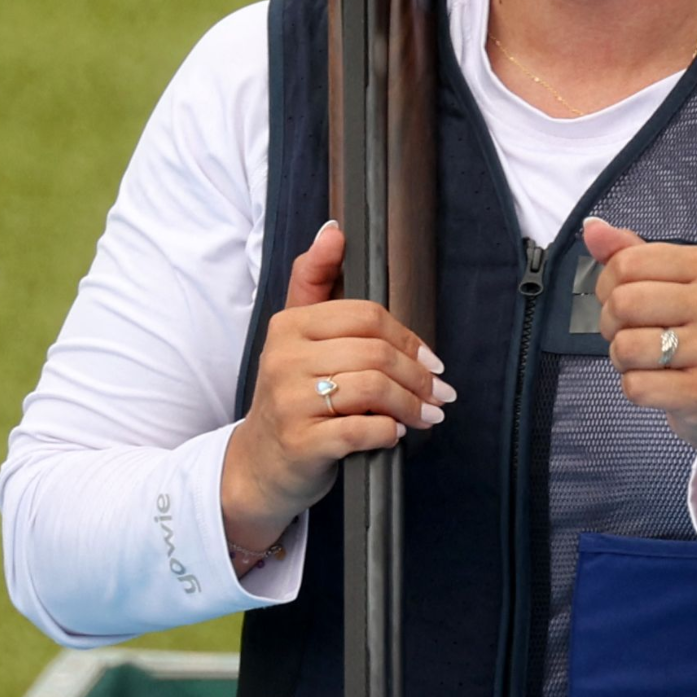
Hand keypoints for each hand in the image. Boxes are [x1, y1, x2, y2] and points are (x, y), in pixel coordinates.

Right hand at [219, 221, 452, 566]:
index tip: (430, 361)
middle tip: (438, 394)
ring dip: (412, 405)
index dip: (407, 338)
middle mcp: (283, 359)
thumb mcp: (295, 337)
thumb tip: (333, 230)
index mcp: (288, 325)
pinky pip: (365, 429)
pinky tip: (395, 434)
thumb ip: (313, 281)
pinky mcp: (302, 443)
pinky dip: (390, 432)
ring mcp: (290, 402)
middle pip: (375, 352)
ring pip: (374, 389)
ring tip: (426, 415)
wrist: (259, 465)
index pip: (365, 315)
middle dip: (418, 376)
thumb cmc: (291, 398)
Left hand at [581, 216, 696, 529]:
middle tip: (636, 336)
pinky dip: (636, 389)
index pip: (625, 263)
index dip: (609, 287)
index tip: (629, 305)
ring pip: (624, 347)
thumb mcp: (672, 287)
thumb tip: (592, 227)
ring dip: (623, 360)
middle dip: (612, 326)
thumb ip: (630, 255)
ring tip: (650, 362)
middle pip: (621, 303)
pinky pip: (636, 387)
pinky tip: (662, 386)